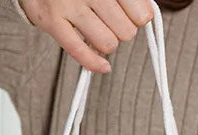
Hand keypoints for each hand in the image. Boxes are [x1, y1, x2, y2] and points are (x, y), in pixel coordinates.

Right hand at [20, 0, 152, 72]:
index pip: (141, 14)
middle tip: (110, 21)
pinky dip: (94, 64)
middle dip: (122, 31)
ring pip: (108, 44)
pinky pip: (79, 51)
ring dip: (107, 43)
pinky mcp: (51, 19)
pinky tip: (103, 65)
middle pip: (127, 32)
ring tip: (98, 30)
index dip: (138, 19)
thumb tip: (146, 15)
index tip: (130, 15)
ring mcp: (68, 4)